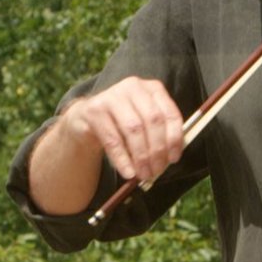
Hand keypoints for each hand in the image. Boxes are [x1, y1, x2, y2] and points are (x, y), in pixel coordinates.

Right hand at [61, 77, 184, 181]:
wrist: (87, 119)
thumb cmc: (122, 123)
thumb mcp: (143, 122)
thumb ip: (158, 135)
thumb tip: (170, 158)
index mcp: (152, 88)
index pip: (169, 113)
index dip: (174, 138)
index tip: (174, 159)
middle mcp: (133, 86)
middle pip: (153, 120)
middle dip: (157, 149)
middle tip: (157, 171)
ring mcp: (112, 96)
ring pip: (133, 129)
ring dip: (141, 156)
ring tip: (144, 174)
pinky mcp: (94, 110)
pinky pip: (112, 139)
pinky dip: (122, 159)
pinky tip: (128, 173)